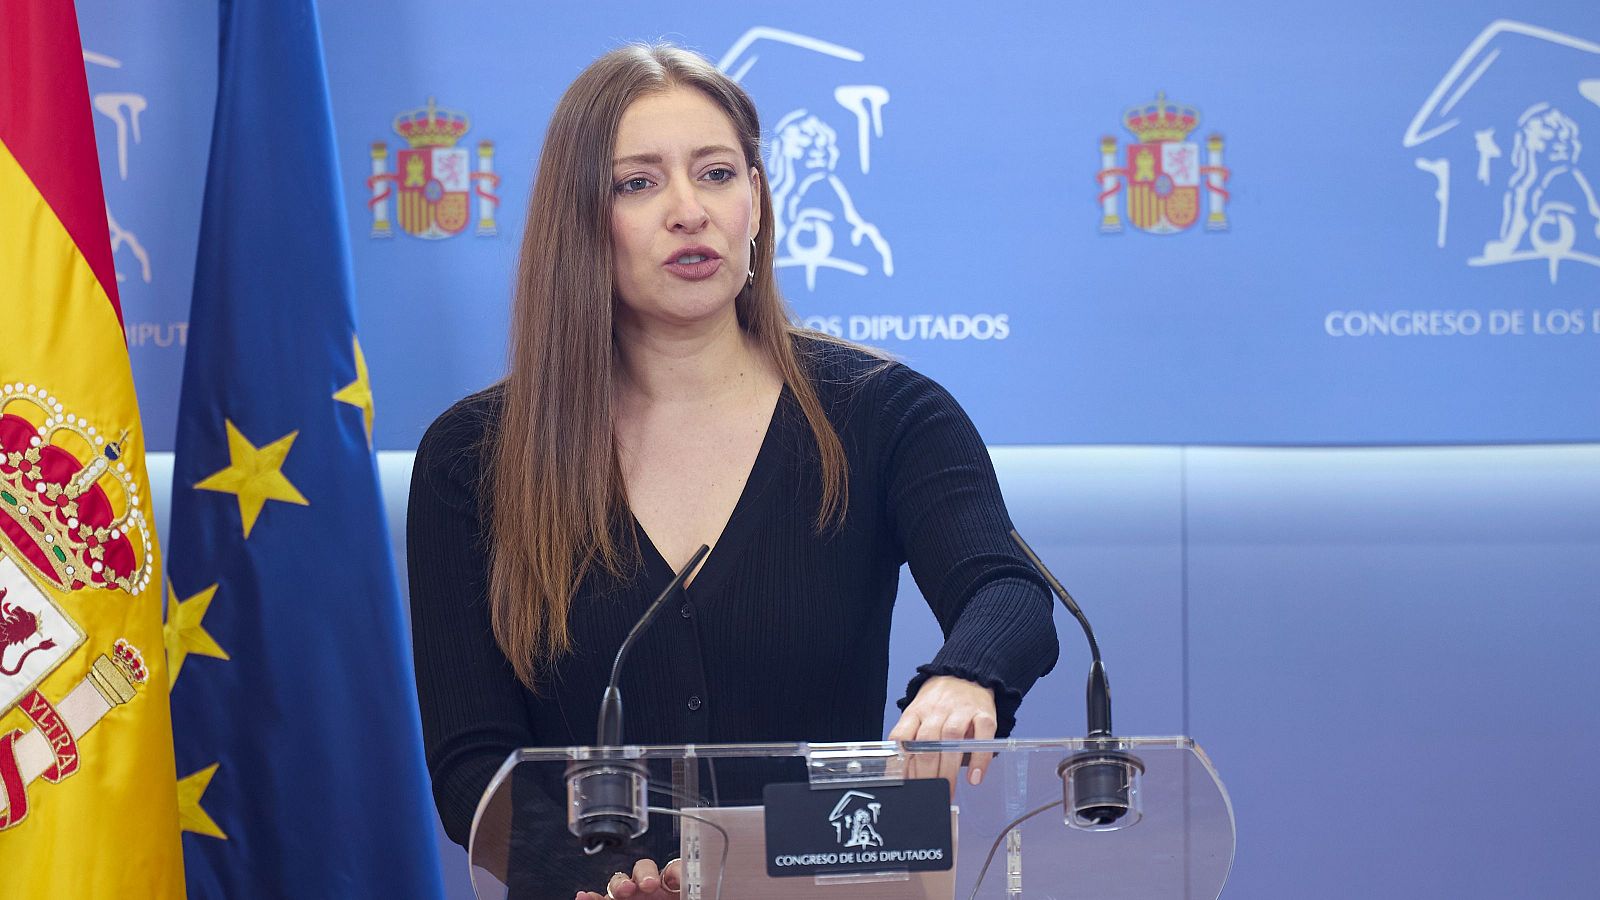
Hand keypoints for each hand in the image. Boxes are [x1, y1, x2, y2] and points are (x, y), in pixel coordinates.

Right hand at [576, 858, 681, 898]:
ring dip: (621, 883)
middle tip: (648, 885)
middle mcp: (650, 890)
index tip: (676, 880)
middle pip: (644, 870)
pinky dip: (592, 899)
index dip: (674, 871)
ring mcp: (630, 898)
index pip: (673, 870)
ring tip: (625, 891)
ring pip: (620, 881)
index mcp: (672, 888)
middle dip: (645, 874)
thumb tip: (700, 894)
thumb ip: (688, 898)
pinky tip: (584, 897)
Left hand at [887, 675, 997, 792]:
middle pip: (927, 743)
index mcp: (916, 712)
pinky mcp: (983, 713)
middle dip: (926, 773)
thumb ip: (911, 739)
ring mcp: (961, 710)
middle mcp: (936, 710)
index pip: (902, 737)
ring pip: (951, 739)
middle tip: (928, 795)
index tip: (904, 785)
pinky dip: (979, 758)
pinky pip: (982, 735)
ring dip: (948, 769)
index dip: (901, 762)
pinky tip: (975, 777)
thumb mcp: (919, 714)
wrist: (965, 673)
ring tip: (948, 791)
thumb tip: (902, 775)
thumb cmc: (938, 701)